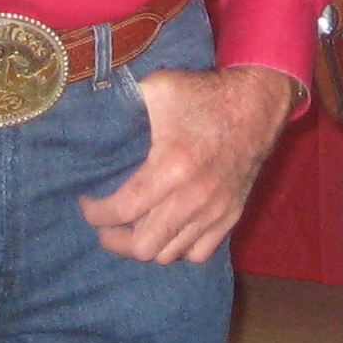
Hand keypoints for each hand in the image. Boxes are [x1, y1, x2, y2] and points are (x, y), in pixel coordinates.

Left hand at [78, 64, 292, 264]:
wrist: (256, 104)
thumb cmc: (204, 95)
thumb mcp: (159, 87)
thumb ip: (124, 102)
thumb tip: (92, 114)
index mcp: (171, 167)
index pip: (122, 210)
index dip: (95, 213)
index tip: (86, 203)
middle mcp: (193, 198)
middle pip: (142, 246)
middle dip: (114, 238)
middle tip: (105, 223)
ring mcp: (214, 211)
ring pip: (169, 254)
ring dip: (144, 244)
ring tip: (131, 228)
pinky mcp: (230, 216)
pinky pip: (198, 254)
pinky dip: (177, 248)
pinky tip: (165, 230)